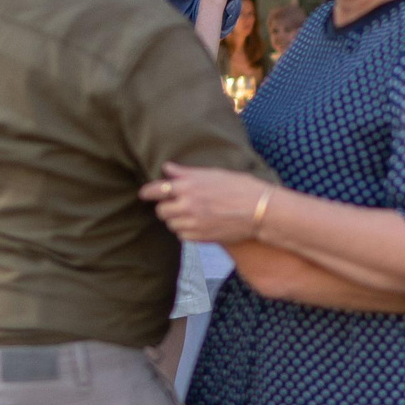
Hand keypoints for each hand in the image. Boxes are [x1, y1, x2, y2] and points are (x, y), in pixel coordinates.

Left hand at [141, 163, 270, 243]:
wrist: (259, 211)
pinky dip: (186, 231)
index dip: (147, 192)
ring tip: (192, 214)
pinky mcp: (200, 237)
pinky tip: (199, 224)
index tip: (144, 194)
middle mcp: (187, 204)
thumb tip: (167, 168)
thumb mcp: (213, 174)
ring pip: (171, 224)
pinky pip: (182, 236)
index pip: (157, 190)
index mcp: (189, 186)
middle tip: (177, 204)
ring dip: (176, 220)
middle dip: (166, 207)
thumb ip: (186, 173)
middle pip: (161, 210)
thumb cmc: (240, 187)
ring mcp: (193, 222)